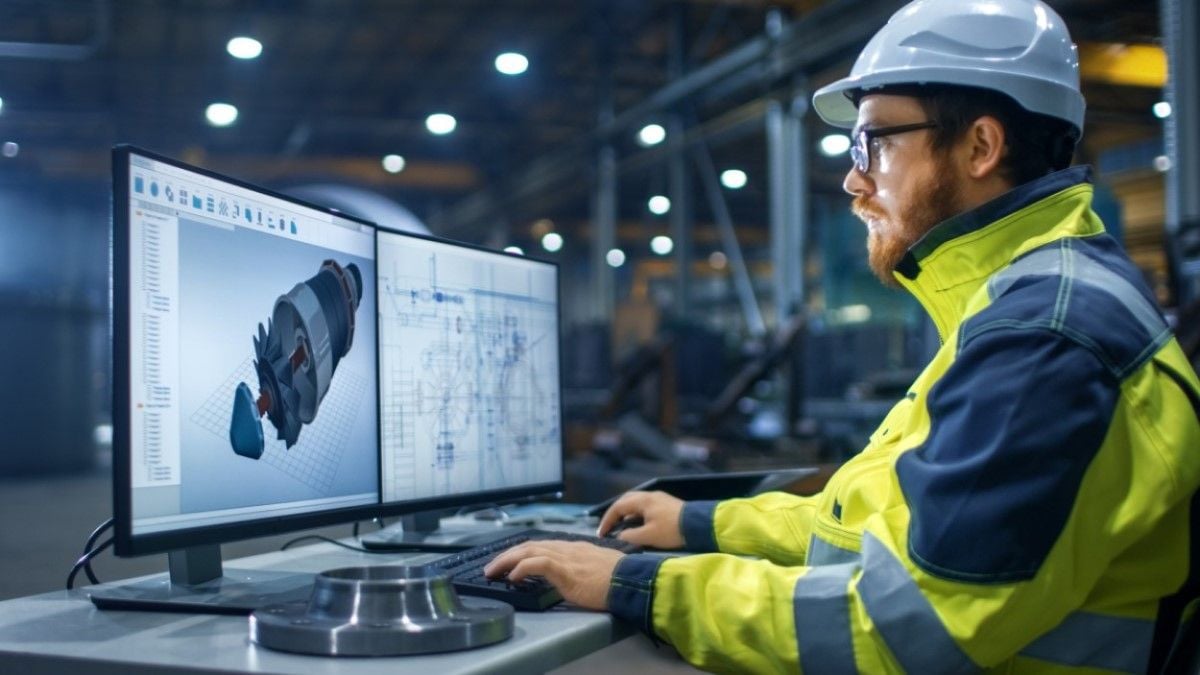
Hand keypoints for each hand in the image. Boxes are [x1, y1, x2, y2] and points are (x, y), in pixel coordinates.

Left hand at [483, 541, 623, 609]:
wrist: (632, 581)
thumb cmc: (620, 579)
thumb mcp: (596, 570)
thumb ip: (581, 569)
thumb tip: (571, 577)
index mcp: (574, 548)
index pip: (541, 545)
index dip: (522, 552)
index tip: (509, 560)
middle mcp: (567, 548)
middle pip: (529, 545)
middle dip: (507, 555)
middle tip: (492, 566)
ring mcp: (566, 557)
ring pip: (529, 551)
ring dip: (507, 561)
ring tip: (493, 571)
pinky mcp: (566, 568)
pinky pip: (537, 564)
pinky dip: (522, 568)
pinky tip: (512, 577)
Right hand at [597, 490, 684, 549]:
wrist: (700, 525)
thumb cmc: (672, 530)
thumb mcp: (649, 536)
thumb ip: (630, 536)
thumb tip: (619, 536)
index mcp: (643, 500)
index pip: (618, 507)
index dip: (607, 520)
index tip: (602, 534)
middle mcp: (649, 496)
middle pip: (626, 501)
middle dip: (615, 514)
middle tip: (609, 528)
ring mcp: (659, 499)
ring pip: (636, 504)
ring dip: (627, 514)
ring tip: (622, 528)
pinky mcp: (667, 505)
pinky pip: (645, 507)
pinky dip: (637, 515)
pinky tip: (639, 526)